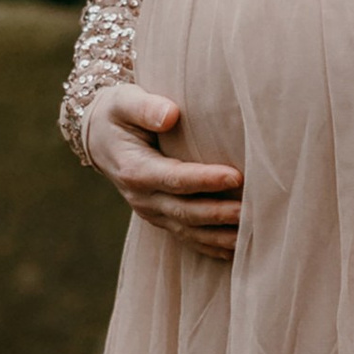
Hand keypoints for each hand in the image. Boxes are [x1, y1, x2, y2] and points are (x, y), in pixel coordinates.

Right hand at [81, 82, 242, 259]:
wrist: (100, 136)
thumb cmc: (119, 113)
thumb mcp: (125, 102)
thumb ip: (146, 107)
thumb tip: (171, 115)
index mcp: (135, 170)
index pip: (175, 178)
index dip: (205, 180)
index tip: (236, 176)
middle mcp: (142, 197)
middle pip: (184, 211)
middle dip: (219, 213)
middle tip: (252, 211)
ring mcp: (150, 211)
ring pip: (187, 230)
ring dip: (219, 236)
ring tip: (250, 235)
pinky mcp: (160, 217)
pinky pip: (186, 237)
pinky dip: (210, 246)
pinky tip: (235, 251)